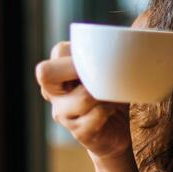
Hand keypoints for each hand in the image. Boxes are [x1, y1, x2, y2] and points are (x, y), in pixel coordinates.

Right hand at [35, 41, 131, 161]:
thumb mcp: (107, 69)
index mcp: (57, 70)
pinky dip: (108, 111)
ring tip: (112, 96)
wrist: (119, 129)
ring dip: (104, 95)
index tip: (98, 61)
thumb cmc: (111, 91)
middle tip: (100, 78)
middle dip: (81, 72)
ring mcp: (62, 113)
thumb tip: (126, 40)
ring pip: (82, 97)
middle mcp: (53, 91)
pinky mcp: (77, 132)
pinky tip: (111, 111)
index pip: (58, 50)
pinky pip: (95, 117)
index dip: (80, 54)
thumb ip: (105, 55)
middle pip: (46, 72)